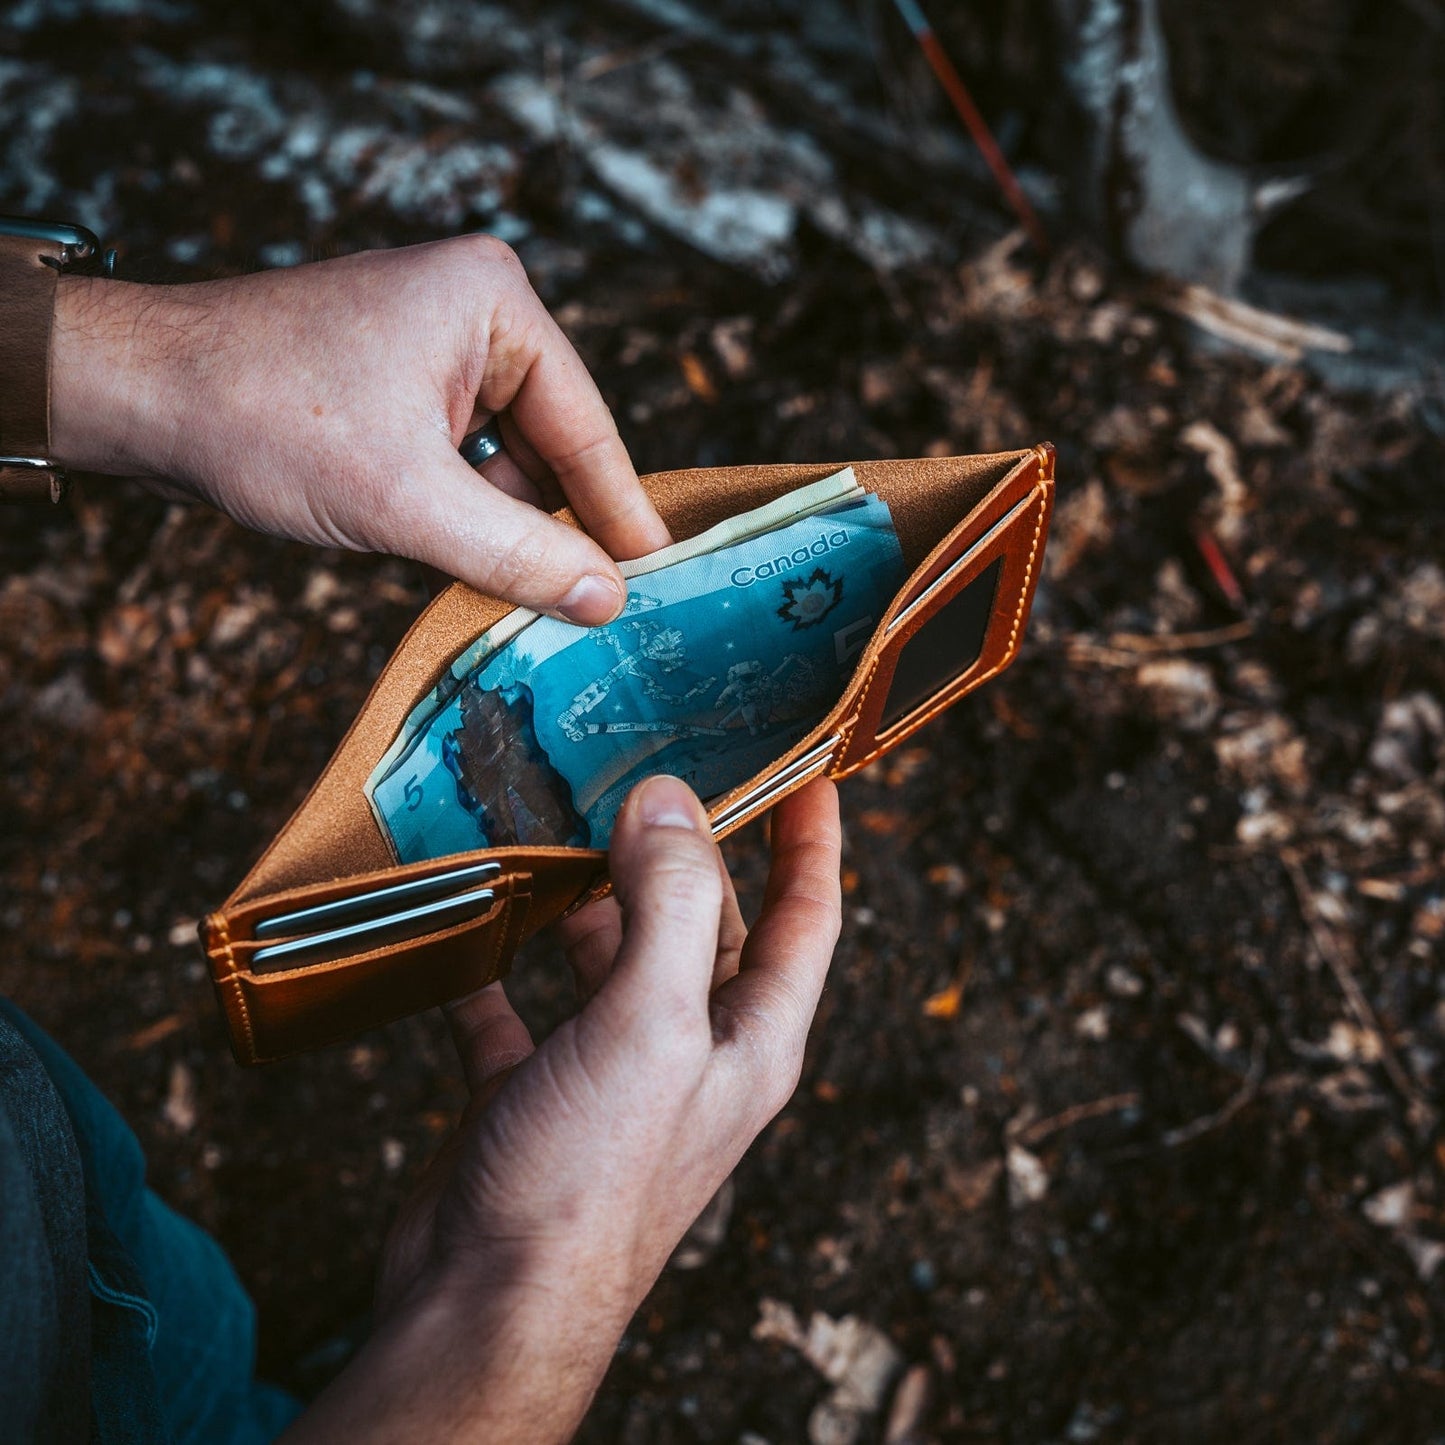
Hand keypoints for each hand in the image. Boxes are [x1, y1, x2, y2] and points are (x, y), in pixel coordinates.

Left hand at [49, 237, 670, 623]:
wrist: (139, 395)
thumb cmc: (263, 416)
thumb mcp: (409, 501)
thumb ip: (518, 553)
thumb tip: (605, 599)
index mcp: (492, 301)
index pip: (585, 424)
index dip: (619, 510)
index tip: (657, 574)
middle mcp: (471, 308)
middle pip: (549, 441)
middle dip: (554, 520)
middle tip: (593, 604)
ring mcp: (431, 343)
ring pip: (503, 456)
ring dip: (503, 521)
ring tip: (518, 587)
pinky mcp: (395, 380)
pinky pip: (459, 456)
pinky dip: (463, 509)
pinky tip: (463, 558)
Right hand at [282, 775, 841, 1444]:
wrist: (481, 1309)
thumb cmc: (587, 1186)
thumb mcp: (651, 1025)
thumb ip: (670, 905)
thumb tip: (668, 801)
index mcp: (748, 1038)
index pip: (806, 917)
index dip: (813, 841)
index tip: (807, 770)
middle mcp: (690, 1052)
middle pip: (704, 926)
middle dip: (682, 852)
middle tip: (648, 774)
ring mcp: (611, 1075)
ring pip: (611, 959)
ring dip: (586, 900)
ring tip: (554, 827)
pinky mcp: (533, 1096)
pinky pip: (520, 1010)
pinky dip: (499, 968)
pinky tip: (470, 928)